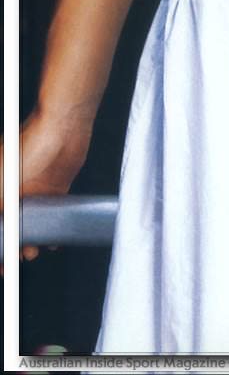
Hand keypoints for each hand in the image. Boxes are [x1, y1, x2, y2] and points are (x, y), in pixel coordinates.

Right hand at [1, 107, 93, 272]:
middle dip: (10, 245)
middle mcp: (14, 188)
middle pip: (9, 224)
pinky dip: (50, 228)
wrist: (63, 125)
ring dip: (30, 240)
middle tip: (12, 262)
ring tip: (32, 251)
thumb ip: (0, 209)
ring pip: (30, 222)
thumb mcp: (5, 183)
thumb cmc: (31, 143)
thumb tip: (1, 229)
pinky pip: (50, 214)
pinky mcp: (54, 187)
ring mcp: (34, 188)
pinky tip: (52, 240)